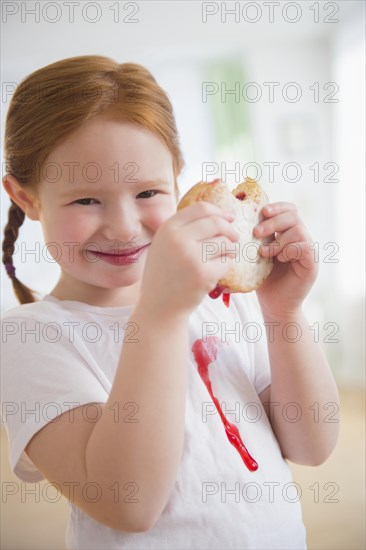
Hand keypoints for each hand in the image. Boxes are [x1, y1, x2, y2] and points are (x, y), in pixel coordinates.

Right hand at [139, 202, 239, 317]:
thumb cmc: (165, 274)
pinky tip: (216, 273)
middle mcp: (178, 239)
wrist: (159, 306)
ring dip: (230, 249)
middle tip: (234, 239)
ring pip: (225, 242)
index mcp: (168, 228)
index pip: (201, 208)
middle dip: (230, 230)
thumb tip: (219, 214)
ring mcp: (191, 256)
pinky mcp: (204, 274)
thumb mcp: (164, 244)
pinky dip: (226, 265)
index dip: (220, 212)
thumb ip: (183, 228)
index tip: (230, 218)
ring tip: (221, 259)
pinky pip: (227, 261)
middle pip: (217, 223)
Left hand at [254, 202, 317, 319]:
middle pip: (293, 215)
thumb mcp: (255, 255)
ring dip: (278, 239)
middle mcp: (301, 239)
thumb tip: (236, 218)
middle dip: (273, 221)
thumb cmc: (263, 280)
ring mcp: (308, 251)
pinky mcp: (312, 264)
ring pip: (298, 230)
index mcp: (288, 233)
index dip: (277, 206)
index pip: (289, 209)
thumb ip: (254, 238)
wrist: (274, 305)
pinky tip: (279, 259)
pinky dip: (289, 250)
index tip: (262, 211)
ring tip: (265, 253)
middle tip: (256, 233)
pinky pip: (304, 246)